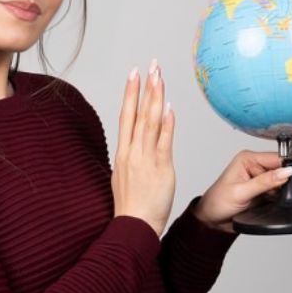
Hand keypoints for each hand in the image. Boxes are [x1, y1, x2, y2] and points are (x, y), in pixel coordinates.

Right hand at [112, 59, 175, 236]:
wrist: (134, 226)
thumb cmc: (132, 206)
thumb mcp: (125, 176)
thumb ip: (133, 156)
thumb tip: (138, 141)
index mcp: (123, 153)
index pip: (126, 116)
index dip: (130, 93)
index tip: (134, 74)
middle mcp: (132, 152)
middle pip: (138, 113)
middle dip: (145, 88)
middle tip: (151, 66)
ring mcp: (145, 159)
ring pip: (150, 122)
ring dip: (155, 98)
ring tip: (159, 78)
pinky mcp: (160, 169)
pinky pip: (164, 142)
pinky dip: (166, 124)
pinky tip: (169, 108)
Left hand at [194, 151, 291, 232]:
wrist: (212, 221)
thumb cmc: (218, 202)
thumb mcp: (240, 192)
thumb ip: (264, 182)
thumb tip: (286, 172)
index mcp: (249, 159)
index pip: (280, 158)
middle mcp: (259, 167)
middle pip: (289, 169)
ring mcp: (265, 180)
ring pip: (291, 181)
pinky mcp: (268, 193)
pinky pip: (287, 192)